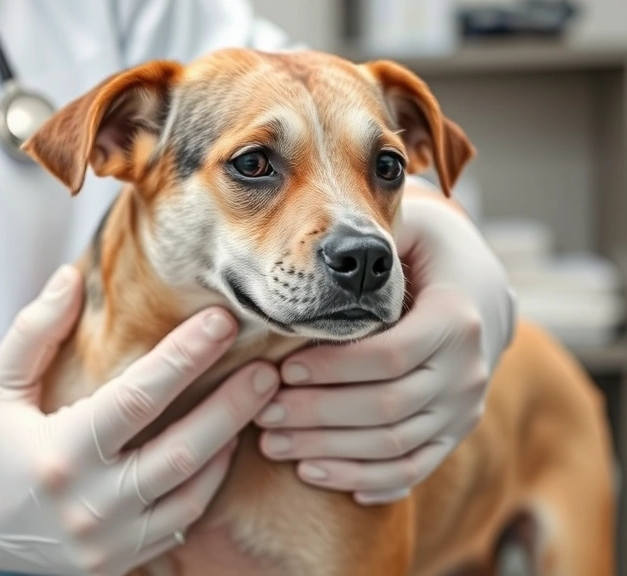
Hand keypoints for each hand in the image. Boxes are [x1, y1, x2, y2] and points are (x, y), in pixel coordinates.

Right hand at [0, 265, 278, 575]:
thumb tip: (72, 275)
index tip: (222, 321)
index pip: (137, 398)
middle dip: (233, 407)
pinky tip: (221, 449)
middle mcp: (87, 505)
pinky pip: (179, 524)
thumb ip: (34, 331)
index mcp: (57, 454)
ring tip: (255, 404)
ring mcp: (106, 542)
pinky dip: (206, 485)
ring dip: (229, 446)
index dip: (185, 356)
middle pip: (182, 452)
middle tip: (268, 371)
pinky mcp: (117, 564)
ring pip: (191, 494)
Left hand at [254, 185, 515, 504]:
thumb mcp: (406, 230)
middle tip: (262, 413)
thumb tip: (319, 248)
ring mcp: (464, 410)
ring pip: (394, 447)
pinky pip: (411, 470)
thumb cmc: (424, 252)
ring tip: (273, 444)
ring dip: (328, 452)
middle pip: (386, 408)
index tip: (282, 368)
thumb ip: (368, 240)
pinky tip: (315, 473)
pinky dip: (364, 479)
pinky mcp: (454, 434)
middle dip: (316, 415)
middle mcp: (468, 372)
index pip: (388, 357)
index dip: (331, 368)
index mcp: (455, 319)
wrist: (480, 290)